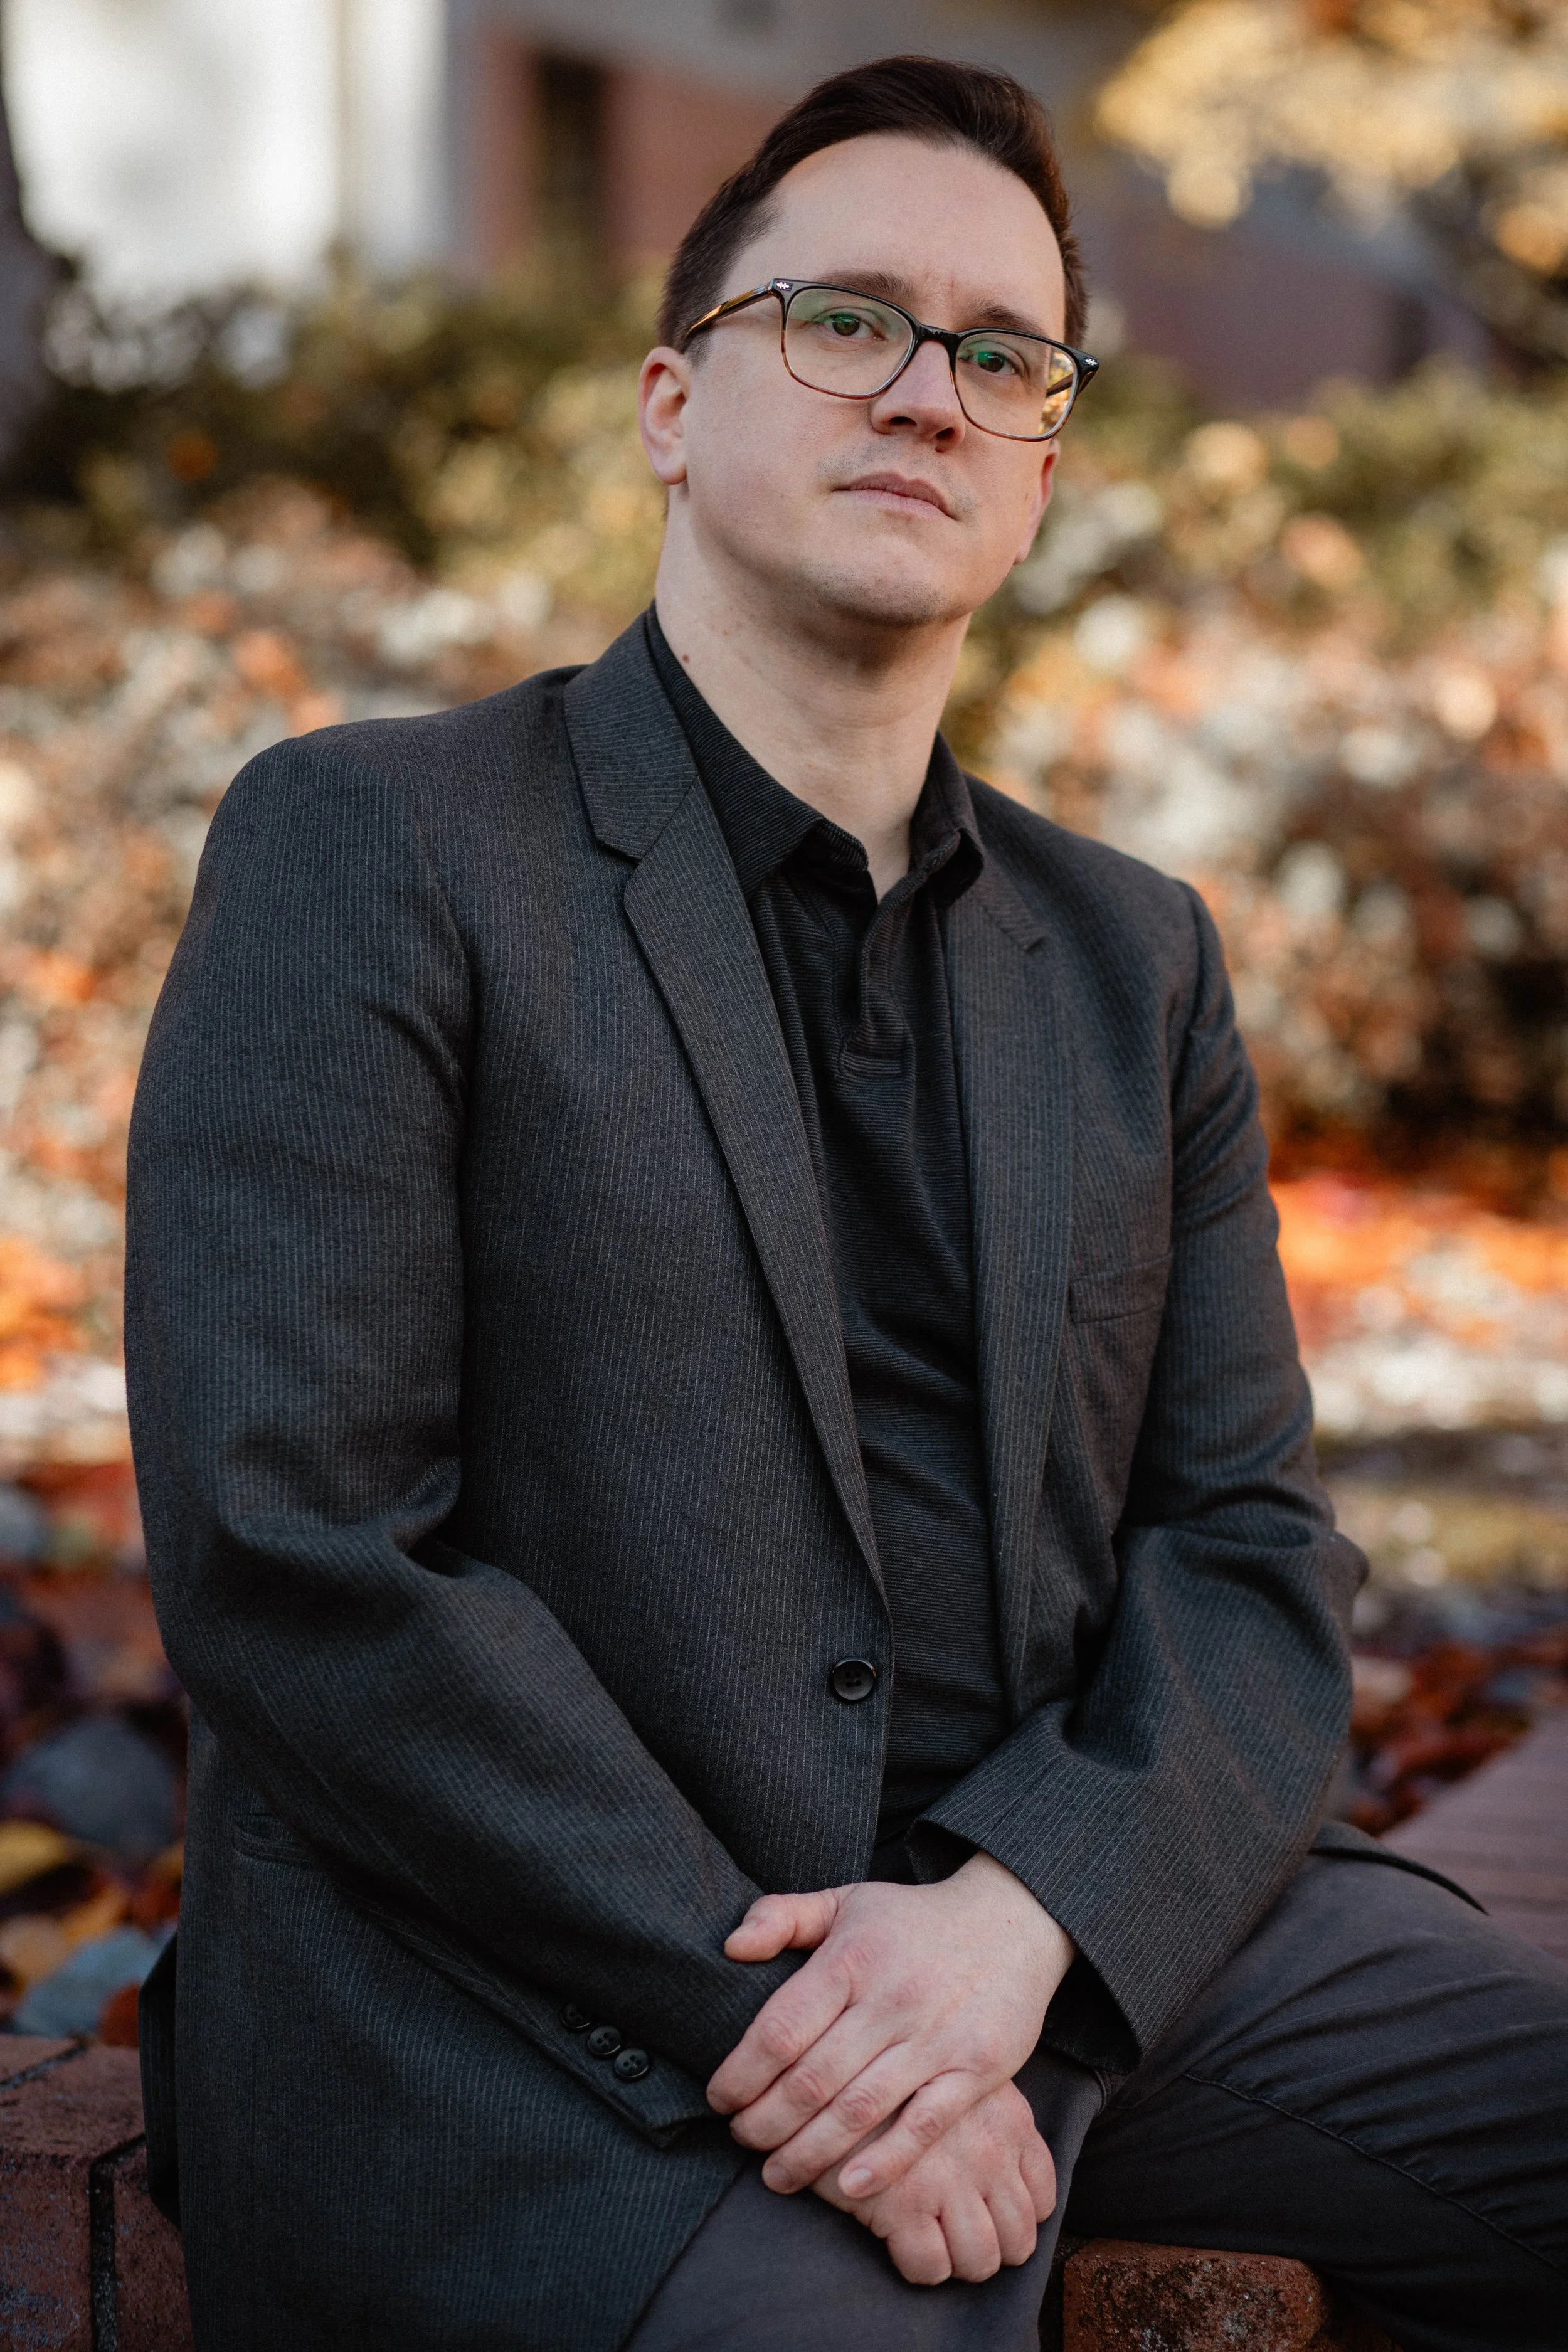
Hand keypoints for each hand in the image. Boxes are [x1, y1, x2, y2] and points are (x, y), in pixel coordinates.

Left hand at [708, 1853, 1073, 2196]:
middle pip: (812, 2079)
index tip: (719, 2098)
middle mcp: (891, 1998)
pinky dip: (884, 2162)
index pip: (781, 2028)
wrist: (1011, 1923)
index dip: (742, 2073)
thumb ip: (781, 1915)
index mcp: (852, 1958)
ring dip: (809, 2153)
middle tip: (741, 2140)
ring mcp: (936, 2037)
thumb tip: (730, 1947)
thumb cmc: (912, 1921)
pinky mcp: (976, 2069)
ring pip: (859, 2110)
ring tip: (777, 2175)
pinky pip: (923, 2126)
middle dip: (765, 2122)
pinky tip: (848, 2188)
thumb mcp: (846, 1901)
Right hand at [811, 2081, 1056, 2284]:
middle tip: (960, 2238)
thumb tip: (1001, 2165)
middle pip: (1017, 2239)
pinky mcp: (903, 2204)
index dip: (1016, 2218)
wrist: (830, 2065)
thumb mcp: (957, 2073)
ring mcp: (949, 2181)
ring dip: (958, 2262)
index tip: (989, 2217)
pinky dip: (920, 2265)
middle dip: (991, 2248)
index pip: (1042, 2198)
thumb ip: (985, 2114)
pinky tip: (901, 2240)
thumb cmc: (895, 2070)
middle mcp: (990, 2153)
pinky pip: (930, 2266)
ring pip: (979, 2260)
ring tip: (934, 2244)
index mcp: (1010, 2119)